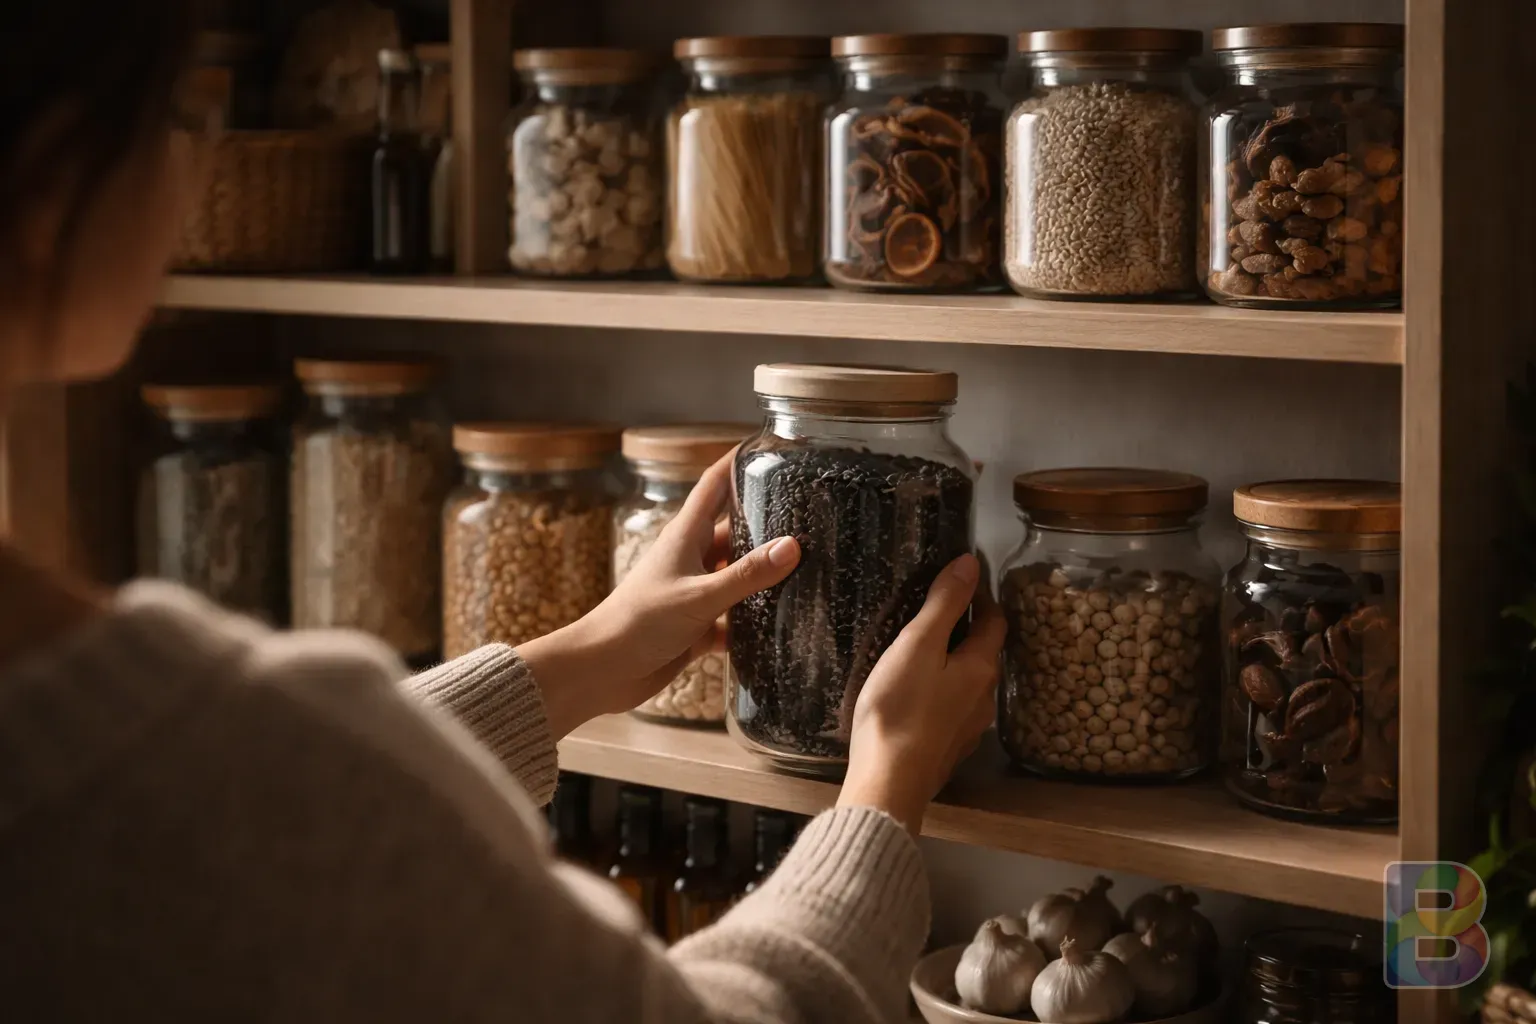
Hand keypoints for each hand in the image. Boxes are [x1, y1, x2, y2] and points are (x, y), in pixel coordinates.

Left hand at [520, 452, 800, 737]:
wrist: (602, 669)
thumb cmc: (640, 621)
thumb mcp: (700, 595)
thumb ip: (747, 574)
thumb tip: (793, 546)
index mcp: (686, 535)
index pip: (715, 484)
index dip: (738, 461)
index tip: (769, 445)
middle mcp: (692, 558)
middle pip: (735, 531)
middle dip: (768, 524)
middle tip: (813, 515)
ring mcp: (695, 591)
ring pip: (738, 576)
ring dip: (765, 576)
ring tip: (813, 568)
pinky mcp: (697, 626)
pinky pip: (734, 618)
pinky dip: (754, 621)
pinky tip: (783, 625)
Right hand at [837, 553, 1005, 834]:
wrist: (890, 781)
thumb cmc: (900, 708)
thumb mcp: (918, 645)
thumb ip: (944, 603)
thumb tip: (971, 563)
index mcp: (981, 667)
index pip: (994, 621)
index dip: (983, 597)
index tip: (962, 580)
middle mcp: (985, 697)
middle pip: (984, 652)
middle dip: (969, 629)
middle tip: (939, 609)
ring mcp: (969, 727)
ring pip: (970, 682)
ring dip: (956, 661)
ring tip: (925, 648)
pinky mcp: (949, 747)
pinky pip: (953, 707)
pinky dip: (943, 689)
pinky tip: (919, 692)